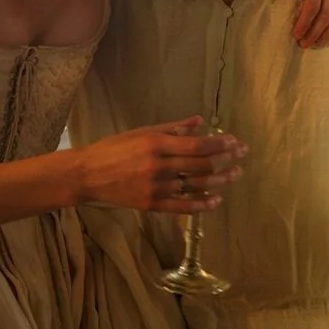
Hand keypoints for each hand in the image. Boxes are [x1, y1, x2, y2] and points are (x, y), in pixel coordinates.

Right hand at [73, 116, 247, 212]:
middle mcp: (158, 166)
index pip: (197, 145)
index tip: (235, 141)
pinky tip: (216, 200)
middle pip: (200, 165)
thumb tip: (200, 122)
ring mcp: (155, 188)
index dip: (220, 143)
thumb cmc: (113, 149)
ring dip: (219, 181)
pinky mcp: (151, 205)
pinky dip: (201, 205)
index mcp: (156, 144)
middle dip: (225, 159)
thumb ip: (172, 128)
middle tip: (242, 155)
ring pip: (196, 185)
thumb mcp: (142, 132)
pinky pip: (182, 206)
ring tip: (234, 175)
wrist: (87, 175)